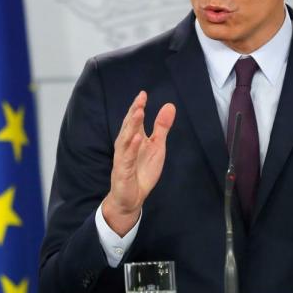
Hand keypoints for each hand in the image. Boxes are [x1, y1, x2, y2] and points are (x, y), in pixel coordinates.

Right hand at [102, 91, 176, 235]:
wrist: (131, 198)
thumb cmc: (141, 171)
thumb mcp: (157, 147)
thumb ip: (161, 127)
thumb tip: (169, 106)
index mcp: (133, 139)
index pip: (134, 120)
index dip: (137, 107)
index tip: (143, 94)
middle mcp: (126, 146)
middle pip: (129, 127)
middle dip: (134, 113)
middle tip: (141, 99)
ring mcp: (123, 159)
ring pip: (126, 140)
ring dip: (131, 126)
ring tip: (138, 113)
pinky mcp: (123, 172)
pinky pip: (127, 158)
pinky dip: (132, 148)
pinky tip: (137, 138)